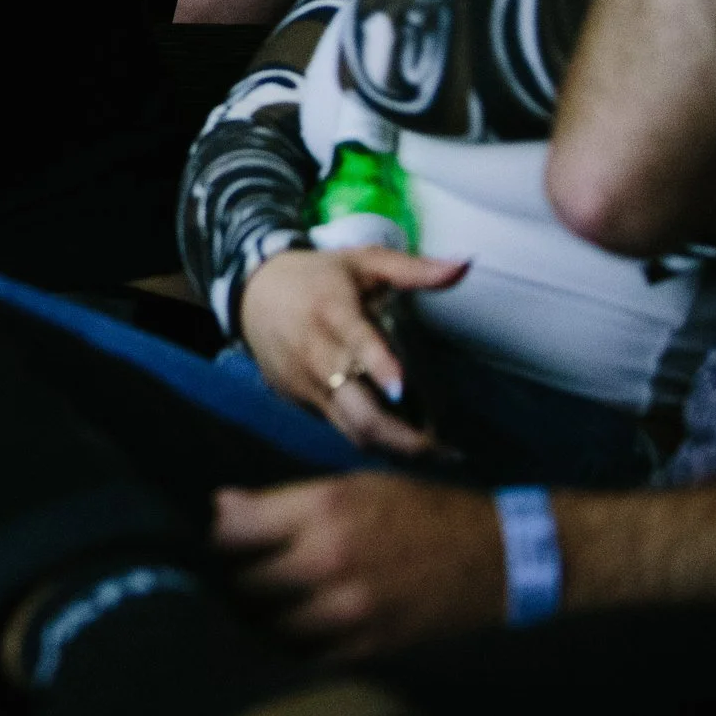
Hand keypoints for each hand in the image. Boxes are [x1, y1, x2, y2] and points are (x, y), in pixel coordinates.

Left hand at [214, 473, 504, 657]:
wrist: (494, 559)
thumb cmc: (417, 511)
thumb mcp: (352, 485)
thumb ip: (284, 502)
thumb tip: (219, 509)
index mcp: (324, 510)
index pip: (233, 532)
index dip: (215, 535)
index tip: (216, 535)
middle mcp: (330, 562)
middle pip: (243, 583)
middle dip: (228, 577)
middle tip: (227, 571)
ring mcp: (348, 612)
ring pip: (266, 626)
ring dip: (251, 615)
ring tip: (250, 601)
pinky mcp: (367, 647)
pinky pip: (302, 655)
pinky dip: (284, 643)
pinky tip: (283, 626)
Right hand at [236, 247, 467, 455]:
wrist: (250, 292)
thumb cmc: (317, 276)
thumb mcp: (362, 262)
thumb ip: (413, 269)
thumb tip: (465, 266)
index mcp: (332, 311)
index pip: (355, 341)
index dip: (377, 365)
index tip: (401, 388)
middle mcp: (314, 353)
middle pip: (356, 406)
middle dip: (400, 436)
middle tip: (444, 450)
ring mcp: (303, 382)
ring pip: (348, 427)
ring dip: (390, 445)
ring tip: (430, 452)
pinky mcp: (295, 399)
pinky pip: (335, 424)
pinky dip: (366, 434)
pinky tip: (394, 438)